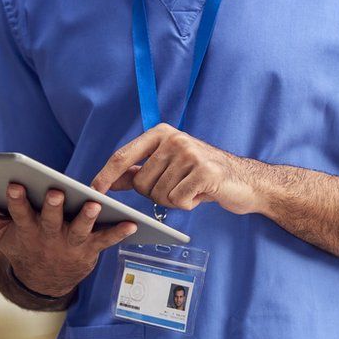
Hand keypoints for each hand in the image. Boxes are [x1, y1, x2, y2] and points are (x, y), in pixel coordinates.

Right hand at [0, 184, 137, 296]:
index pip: (19, 212)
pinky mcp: (91, 249)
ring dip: (87, 218)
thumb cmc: (24, 246)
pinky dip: (119, 233)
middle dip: (52, 207)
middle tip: (55, 192)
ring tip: (93, 205)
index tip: (15, 184)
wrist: (46, 279)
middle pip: (50, 220)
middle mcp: (49, 236)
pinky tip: (132, 223)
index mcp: (26, 229)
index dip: (17, 200)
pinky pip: (106, 240)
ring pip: (79, 230)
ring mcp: (71, 243)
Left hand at [91, 123, 262, 214]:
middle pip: (141, 182)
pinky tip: (200, 195)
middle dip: (155, 194)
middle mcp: (175, 139)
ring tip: (191, 189)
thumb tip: (108, 180)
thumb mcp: (168, 167)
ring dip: (173, 200)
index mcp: (162, 133)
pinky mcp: (205, 172)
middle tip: (178, 188)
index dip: (106, 175)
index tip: (93, 191)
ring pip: (159, 194)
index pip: (123, 156)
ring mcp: (191, 154)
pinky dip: (187, 204)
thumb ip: (138, 170)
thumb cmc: (203, 174)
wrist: (245, 181)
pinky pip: (178, 200)